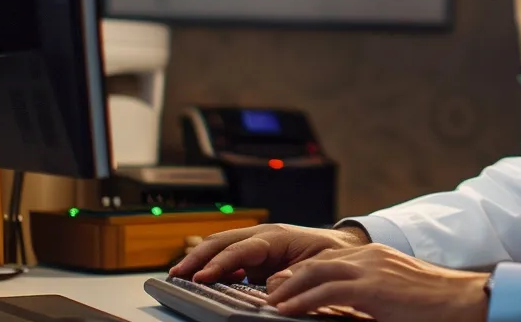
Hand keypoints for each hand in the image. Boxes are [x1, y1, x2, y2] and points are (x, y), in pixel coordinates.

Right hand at [170, 223, 369, 283]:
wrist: (343, 246)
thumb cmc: (333, 254)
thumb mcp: (320, 264)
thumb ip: (297, 273)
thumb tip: (272, 285)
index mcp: (277, 236)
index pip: (241, 249)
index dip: (221, 263)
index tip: (202, 277)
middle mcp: (262, 236)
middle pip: (222, 242)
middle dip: (198, 257)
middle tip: (177, 274)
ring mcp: (256, 243)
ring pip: (220, 246)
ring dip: (198, 259)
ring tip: (178, 274)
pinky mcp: (254, 254)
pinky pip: (227, 256)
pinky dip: (210, 264)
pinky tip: (198, 276)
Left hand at [265, 244, 487, 321]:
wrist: (465, 300)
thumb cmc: (437, 303)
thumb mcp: (398, 292)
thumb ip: (373, 294)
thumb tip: (352, 308)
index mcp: (377, 256)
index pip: (330, 259)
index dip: (304, 271)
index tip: (286, 284)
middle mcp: (370, 256)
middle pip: (317, 261)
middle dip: (289, 276)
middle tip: (270, 291)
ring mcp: (370, 269)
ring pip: (315, 272)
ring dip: (288, 288)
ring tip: (271, 301)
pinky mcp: (372, 288)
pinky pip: (325, 292)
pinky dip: (302, 300)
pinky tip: (287, 309)